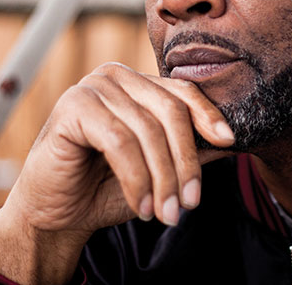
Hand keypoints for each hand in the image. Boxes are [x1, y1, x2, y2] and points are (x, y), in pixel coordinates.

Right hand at [0, 62, 234, 283]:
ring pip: (147, 131)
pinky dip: (136, 179)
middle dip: (185, 162)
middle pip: (170, 111)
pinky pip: (120, 142)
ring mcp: (92, 87)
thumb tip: (234, 141)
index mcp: (137, 83)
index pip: (183, 93)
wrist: (57, 213)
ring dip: (162, 179)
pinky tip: (142, 206)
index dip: (209, 117)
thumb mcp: (159, 168)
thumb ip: (191, 151)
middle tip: (190, 203)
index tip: (230, 142)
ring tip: (167, 214)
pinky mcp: (72, 107)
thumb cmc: (106, 187)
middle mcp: (115, 76)